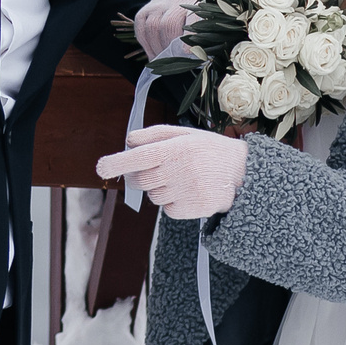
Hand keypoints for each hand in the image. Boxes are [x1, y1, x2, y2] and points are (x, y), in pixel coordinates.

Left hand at [95, 123, 248, 218]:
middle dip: (139, 176)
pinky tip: (189, 191)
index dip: (117, 163)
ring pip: (153, 196)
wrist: (244, 174)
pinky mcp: (192, 209)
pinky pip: (167, 209)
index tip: (101, 168)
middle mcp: (179, 170)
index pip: (139, 157)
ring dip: (159, 189)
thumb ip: (155, 135)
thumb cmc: (208, 151)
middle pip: (140, 180)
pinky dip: (172, 202)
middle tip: (155, 170)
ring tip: (182, 179)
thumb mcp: (185, 135)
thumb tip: (128, 141)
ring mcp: (186, 192)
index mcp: (176, 149)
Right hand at [132, 0, 202, 55]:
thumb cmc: (199, 12)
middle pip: (168, 24)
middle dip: (169, 46)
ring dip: (156, 47)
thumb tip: (198, 58)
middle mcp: (176, 1)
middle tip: (174, 60)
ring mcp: (158, 4)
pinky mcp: (145, 9)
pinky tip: (152, 55)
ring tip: (162, 60)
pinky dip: (145, 44)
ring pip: (152, 26)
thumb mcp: (207, 18)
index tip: (186, 51)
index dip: (188, 34)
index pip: (192, 18)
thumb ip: (204, 35)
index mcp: (196, 4)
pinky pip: (140, 28)